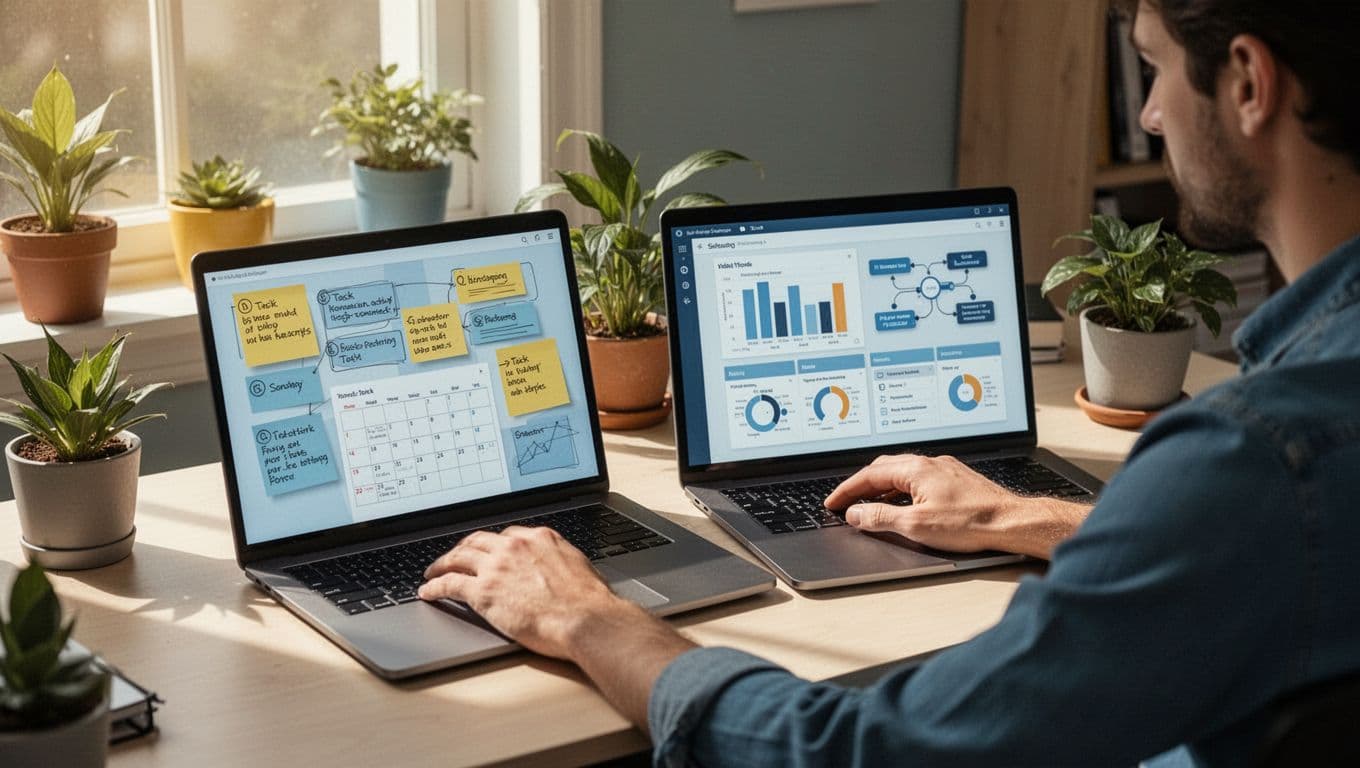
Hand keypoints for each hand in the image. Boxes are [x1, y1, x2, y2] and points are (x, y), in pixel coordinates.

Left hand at [420, 526, 635, 658]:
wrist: (585, 620)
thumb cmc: (589, 602)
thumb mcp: (577, 566)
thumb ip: (559, 561)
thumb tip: (557, 568)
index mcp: (538, 538)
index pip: (505, 535)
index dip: (490, 544)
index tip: (484, 550)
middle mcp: (514, 546)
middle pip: (477, 541)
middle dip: (461, 549)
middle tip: (452, 558)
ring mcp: (496, 567)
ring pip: (458, 558)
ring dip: (441, 564)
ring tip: (432, 572)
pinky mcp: (483, 592)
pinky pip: (449, 584)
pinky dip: (434, 586)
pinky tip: (428, 591)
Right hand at [824, 454, 1089, 558]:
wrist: (1010, 521)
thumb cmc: (971, 522)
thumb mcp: (916, 525)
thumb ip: (881, 518)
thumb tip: (856, 514)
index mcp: (915, 469)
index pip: (869, 475)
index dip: (847, 490)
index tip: (833, 502)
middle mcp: (929, 463)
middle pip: (884, 468)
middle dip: (861, 484)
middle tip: (846, 501)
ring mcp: (944, 469)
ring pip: (902, 472)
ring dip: (881, 486)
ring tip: (870, 504)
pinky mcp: (956, 478)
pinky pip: (919, 478)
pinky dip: (901, 488)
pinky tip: (904, 502)